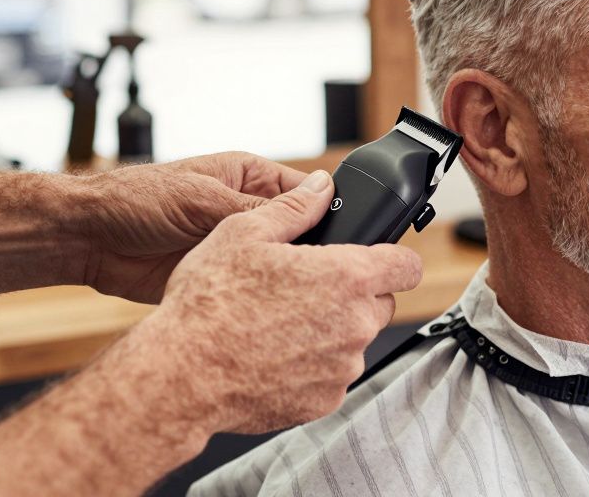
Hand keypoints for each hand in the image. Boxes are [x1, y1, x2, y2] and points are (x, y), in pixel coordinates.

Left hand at [77, 152, 308, 302]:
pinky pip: (252, 293)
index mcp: (251, 179)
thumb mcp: (206, 198)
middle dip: (310, 254)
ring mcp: (235, 249)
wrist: (89, 241)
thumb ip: (262, 206)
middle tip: (323, 273)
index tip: (345, 238)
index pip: (308, 193)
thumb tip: (320, 194)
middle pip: (299, 235)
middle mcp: (248, 213)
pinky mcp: (220, 280)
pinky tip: (271, 309)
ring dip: (285, 280)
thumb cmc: (137, 200)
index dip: (328, 214)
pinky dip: (261, 303)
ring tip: (299, 294)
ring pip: (278, 268)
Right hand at [139, 171, 423, 433]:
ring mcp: (341, 369)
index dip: (394, 258)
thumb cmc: (208, 302)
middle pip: (379, 304)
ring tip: (277, 323)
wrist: (181, 375)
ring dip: (329, 331)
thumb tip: (322, 185)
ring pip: (352, 342)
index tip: (376, 259)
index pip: (407, 266)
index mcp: (347, 277)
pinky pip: (329, 376)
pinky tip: (271, 354)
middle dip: (353, 295)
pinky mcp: (323, 402)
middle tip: (304, 289)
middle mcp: (355, 326)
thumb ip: (295, 206)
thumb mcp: (245, 232)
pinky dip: (310, 366)